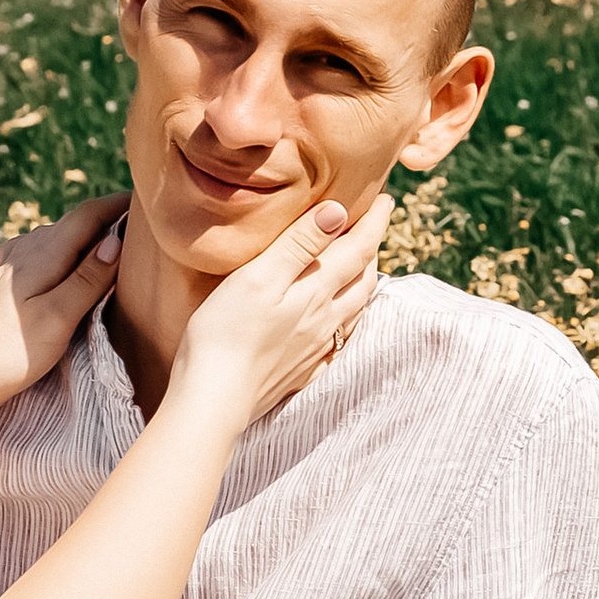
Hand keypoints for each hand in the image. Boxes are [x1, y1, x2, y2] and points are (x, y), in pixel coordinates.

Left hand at [0, 195, 128, 423]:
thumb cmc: (12, 354)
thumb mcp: (58, 317)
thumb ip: (88, 278)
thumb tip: (116, 239)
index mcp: (41, 255)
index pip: (87, 215)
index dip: (118, 204)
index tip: (147, 201)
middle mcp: (21, 251)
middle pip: (70, 224)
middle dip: (103, 220)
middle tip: (135, 224)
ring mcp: (3, 267)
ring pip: (49, 238)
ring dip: (78, 236)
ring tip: (104, 243)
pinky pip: (29, 254)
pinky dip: (51, 250)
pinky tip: (53, 258)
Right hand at [169, 192, 390, 426]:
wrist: (213, 399)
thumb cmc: (225, 334)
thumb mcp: (259, 277)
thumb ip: (299, 244)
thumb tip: (339, 212)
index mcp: (317, 292)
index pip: (358, 248)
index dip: (375, 221)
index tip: (386, 199)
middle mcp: (326, 320)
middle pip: (363, 278)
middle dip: (373, 248)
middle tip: (374, 226)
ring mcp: (316, 348)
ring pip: (356, 309)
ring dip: (364, 281)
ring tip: (362, 264)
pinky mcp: (302, 370)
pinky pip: (340, 339)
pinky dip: (349, 318)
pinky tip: (339, 319)